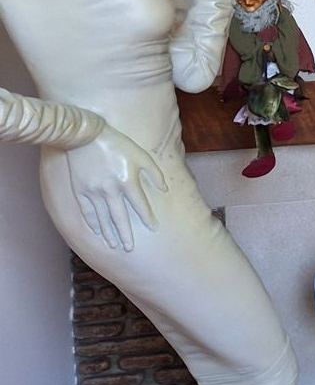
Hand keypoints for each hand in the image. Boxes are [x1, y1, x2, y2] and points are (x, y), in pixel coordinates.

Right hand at [64, 125, 169, 251]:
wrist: (85, 136)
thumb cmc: (117, 144)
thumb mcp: (141, 154)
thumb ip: (154, 173)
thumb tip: (164, 189)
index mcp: (127, 180)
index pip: (140, 205)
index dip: (148, 218)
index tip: (154, 228)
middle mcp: (111, 190)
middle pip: (120, 217)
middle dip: (126, 234)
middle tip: (130, 249)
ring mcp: (93, 191)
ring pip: (103, 218)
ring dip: (109, 233)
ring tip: (115, 245)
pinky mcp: (80, 190)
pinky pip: (87, 211)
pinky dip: (92, 223)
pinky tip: (97, 232)